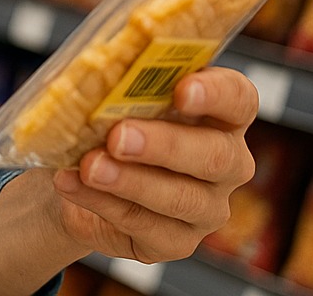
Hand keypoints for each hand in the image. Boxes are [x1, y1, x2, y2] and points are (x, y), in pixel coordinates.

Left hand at [50, 67, 258, 263]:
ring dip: (130, 181)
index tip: (182, 89)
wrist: (81, 177)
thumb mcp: (117, 98)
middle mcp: (227, 162)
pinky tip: (73, 185)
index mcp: (222, 115)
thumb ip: (120, 86)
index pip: (239, 99)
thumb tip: (96, 71)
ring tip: (89, 166)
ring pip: (181, 198)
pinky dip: (104, 204)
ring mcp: (208, 207)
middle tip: (119, 137)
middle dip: (164, 144)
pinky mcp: (178, 242)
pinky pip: (146, 226)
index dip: (216, 93)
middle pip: (215, 155)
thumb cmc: (111, 123)